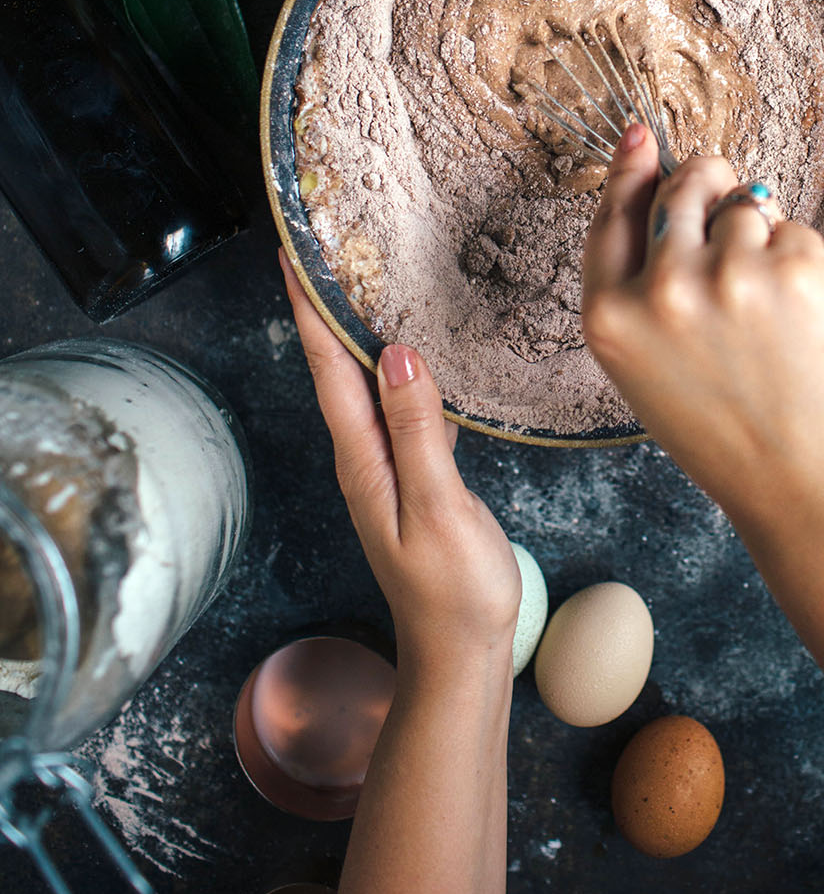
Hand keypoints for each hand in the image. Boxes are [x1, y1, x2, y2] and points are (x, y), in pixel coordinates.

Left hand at [281, 251, 520, 682]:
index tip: (292, 254)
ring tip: (357, 276)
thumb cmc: (453, 592)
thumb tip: (395, 356)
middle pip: (335, 366)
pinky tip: (411, 344)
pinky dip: (396, 364)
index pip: (327, 369)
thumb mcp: (438, 509)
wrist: (460, 651)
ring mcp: (385, 463)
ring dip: (355, 329)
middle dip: (323, 304)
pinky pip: (396, 402)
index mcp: (362, 459)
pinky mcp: (412, 471)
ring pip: (363, 381)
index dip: (309, 309)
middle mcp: (363, 455)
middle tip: (320, 242)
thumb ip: (417, 432)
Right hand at [581, 122, 823, 528]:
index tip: (642, 139)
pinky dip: (802, 260)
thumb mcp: (646, 363)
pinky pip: (794, 230)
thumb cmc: (722, 425)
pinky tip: (800, 315)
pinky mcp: (791, 273)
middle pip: (681, 189)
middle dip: (708, 185)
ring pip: (745, 205)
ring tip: (767, 305)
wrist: (800, 479)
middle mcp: (661, 291)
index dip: (630, 170)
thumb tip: (656, 170)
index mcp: (610, 318)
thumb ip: (639, 279)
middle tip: (731, 217)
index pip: (612, 215)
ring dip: (761, 235)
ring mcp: (728, 278)